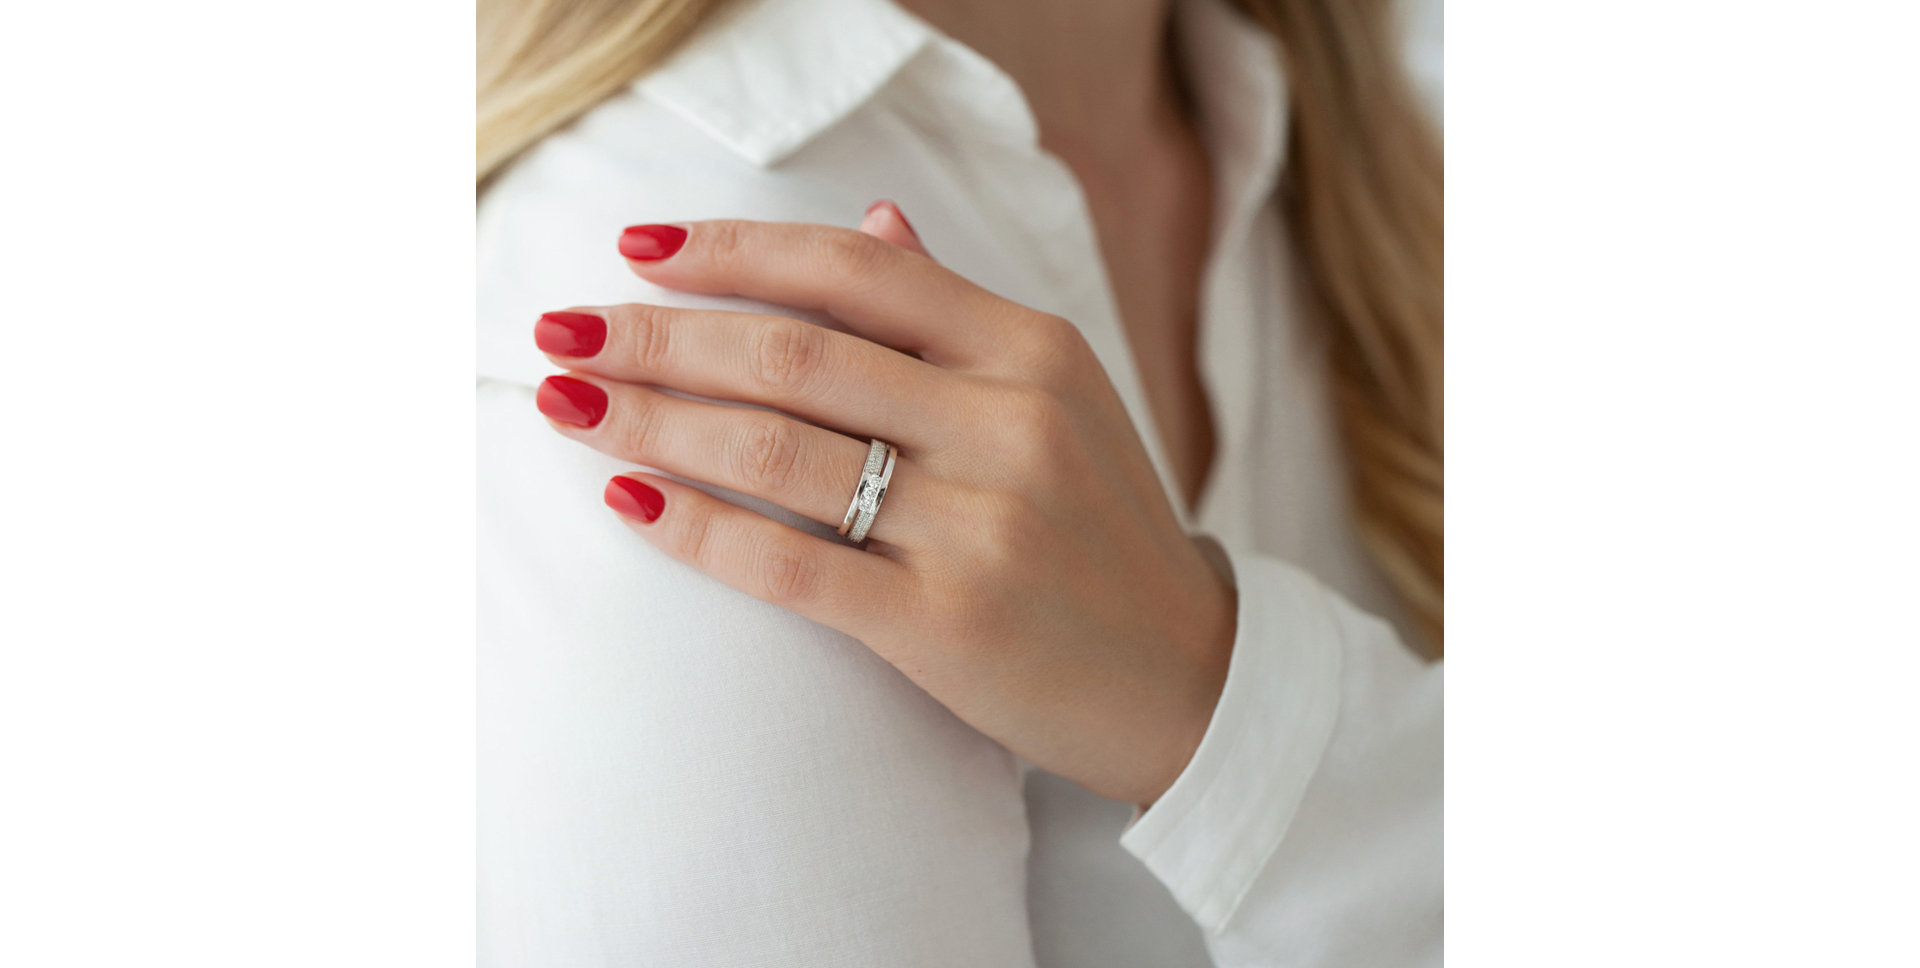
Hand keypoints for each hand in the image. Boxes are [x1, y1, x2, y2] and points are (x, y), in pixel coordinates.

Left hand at [532, 204, 1234, 805]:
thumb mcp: (1057, 394)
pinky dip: (694, 526)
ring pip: (774, 450)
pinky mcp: (947, 625)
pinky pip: (789, 563)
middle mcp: (1008, 422)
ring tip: (567, 401)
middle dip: (656, 336)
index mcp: (1031, 348)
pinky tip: (625, 498)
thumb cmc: (1100, 529)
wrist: (1187, 678)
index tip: (639, 252)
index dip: (733, 251)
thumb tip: (873, 217)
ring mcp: (979, 525)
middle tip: (562, 329)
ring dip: (650, 419)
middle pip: (791, 352)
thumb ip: (956, 311)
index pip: (854, 269)